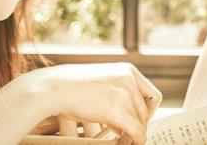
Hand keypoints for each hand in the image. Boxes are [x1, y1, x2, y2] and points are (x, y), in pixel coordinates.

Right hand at [22, 62, 161, 143]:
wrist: (54, 88)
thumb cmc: (70, 87)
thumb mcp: (99, 84)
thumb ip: (116, 96)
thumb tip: (123, 122)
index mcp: (127, 70)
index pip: (152, 94)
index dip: (148, 111)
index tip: (140, 121)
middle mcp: (130, 79)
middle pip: (146, 111)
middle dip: (139, 125)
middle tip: (129, 136)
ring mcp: (125, 94)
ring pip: (141, 122)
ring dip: (135, 135)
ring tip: (124, 141)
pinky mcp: (118, 110)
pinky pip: (137, 131)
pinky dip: (136, 141)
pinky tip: (128, 144)